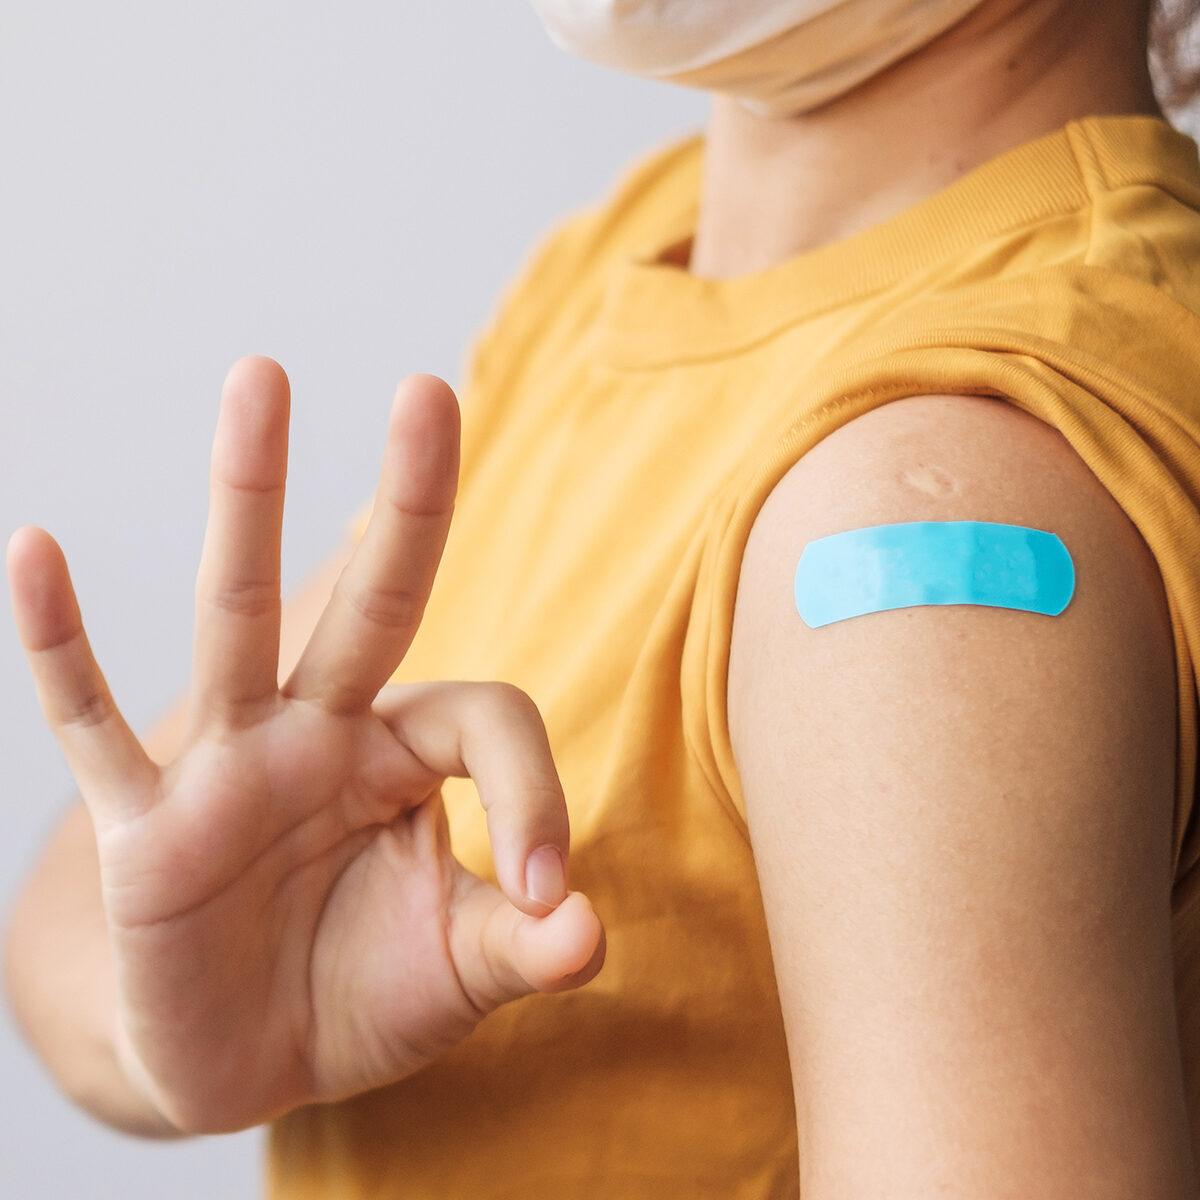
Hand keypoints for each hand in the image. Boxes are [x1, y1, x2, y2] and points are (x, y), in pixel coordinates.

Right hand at [6, 356, 604, 1133]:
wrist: (245, 1063)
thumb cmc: (360, 997)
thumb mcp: (459, 972)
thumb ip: (527, 946)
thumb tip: (591, 932)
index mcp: (408, 757)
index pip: (487, 718)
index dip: (536, 798)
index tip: (546, 896)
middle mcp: (322, 735)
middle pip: (375, 599)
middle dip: (408, 503)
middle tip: (433, 389)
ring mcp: (230, 767)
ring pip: (234, 617)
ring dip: (250, 501)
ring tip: (260, 376)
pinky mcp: (146, 826)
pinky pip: (93, 724)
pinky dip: (59, 646)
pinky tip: (33, 550)